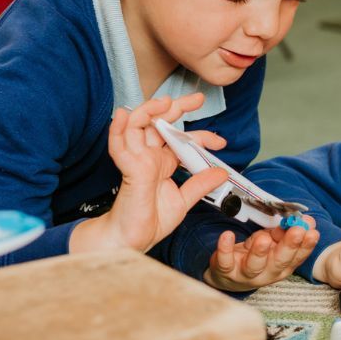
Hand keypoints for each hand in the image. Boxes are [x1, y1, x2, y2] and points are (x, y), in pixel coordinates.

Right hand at [71, 93, 228, 253]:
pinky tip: (124, 115)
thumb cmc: (150, 221)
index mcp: (162, 163)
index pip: (181, 140)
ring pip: (137, 126)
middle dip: (177, 107)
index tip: (220, 143)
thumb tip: (221, 173)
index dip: (201, 137)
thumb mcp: (183, 201)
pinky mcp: (128, 170)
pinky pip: (119, 145)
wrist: (133, 241)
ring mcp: (137, 161)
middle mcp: (149, 157)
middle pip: (159, 123)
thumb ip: (200, 185)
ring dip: (149, 111)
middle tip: (197, 98)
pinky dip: (119, 129)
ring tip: (165, 102)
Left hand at [206, 218, 319, 291]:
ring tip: (263, 238)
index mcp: (282, 266)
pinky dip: (225, 249)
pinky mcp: (226, 270)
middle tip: (297, 231)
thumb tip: (306, 221)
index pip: (297, 257)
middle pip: (279, 262)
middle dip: (289, 246)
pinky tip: (227, 235)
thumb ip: (286, 232)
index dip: (306, 245)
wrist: (228, 274)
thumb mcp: (273, 242)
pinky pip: (225, 261)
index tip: (312, 232)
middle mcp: (267, 273)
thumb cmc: (255, 255)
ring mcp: (245, 274)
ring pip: (254, 266)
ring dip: (259, 251)